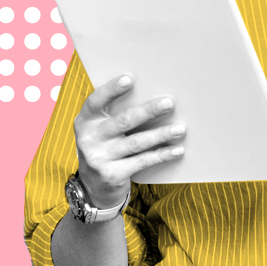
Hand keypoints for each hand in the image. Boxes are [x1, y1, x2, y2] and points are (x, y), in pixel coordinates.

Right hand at [74, 74, 184, 208]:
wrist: (94, 186)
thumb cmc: (105, 146)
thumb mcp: (102, 129)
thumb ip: (115, 114)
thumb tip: (152, 95)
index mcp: (85, 121)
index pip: (95, 101)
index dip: (111, 89)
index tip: (129, 79)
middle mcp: (89, 139)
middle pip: (123, 121)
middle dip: (148, 111)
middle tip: (169, 103)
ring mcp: (100, 158)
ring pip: (136, 142)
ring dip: (161, 134)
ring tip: (180, 128)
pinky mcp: (112, 174)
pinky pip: (142, 161)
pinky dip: (161, 155)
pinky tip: (177, 149)